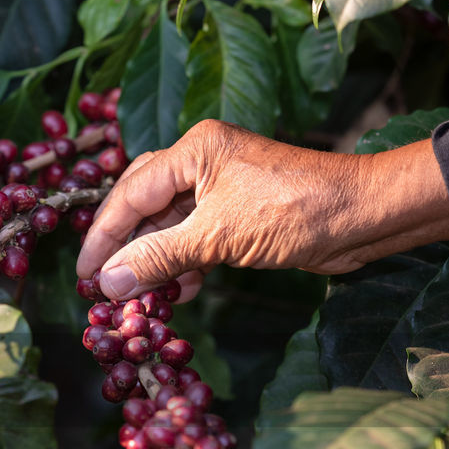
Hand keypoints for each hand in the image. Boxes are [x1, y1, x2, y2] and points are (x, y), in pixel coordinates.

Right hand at [76, 120, 448, 301]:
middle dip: (125, 248)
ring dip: (154, 261)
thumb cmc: (295, 213)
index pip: (129, 195)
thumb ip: (158, 257)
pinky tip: (179, 291)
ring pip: (168, 225)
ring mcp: (221, 186)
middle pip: (142, 205)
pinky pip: (194, 237)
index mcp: (193, 151)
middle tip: (105, 287)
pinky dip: (182, 264)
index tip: (84, 276)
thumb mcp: (217, 238)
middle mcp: (202, 161)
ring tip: (144, 297)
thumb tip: (109, 283)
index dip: (102, 238)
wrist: (364, 216)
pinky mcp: (239, 212)